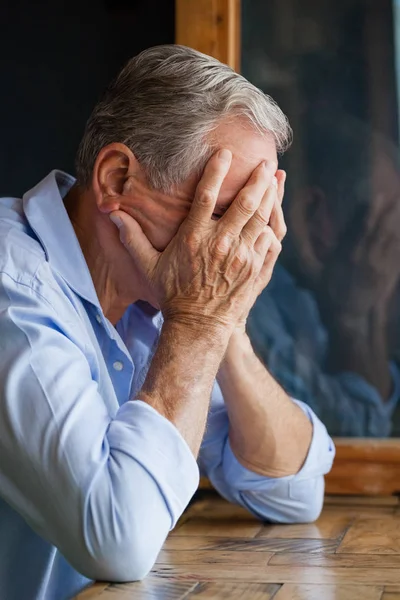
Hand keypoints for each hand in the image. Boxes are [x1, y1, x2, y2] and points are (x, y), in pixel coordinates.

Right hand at [110, 150, 277, 336]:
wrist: (199, 326)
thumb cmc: (173, 294)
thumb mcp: (149, 266)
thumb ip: (132, 238)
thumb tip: (112, 214)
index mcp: (194, 238)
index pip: (207, 196)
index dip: (216, 171)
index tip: (225, 153)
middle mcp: (221, 244)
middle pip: (244, 203)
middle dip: (256, 179)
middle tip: (264, 162)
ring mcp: (241, 256)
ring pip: (261, 218)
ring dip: (269, 196)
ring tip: (274, 179)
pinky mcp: (255, 269)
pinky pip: (270, 240)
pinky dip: (274, 224)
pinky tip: (276, 212)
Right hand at [318, 193, 399, 322]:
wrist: (347, 315)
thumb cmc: (327, 292)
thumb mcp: (312, 271)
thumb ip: (305, 250)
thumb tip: (292, 233)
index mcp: (345, 254)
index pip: (359, 227)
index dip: (368, 211)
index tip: (374, 197)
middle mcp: (363, 257)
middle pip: (378, 229)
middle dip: (387, 211)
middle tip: (395, 195)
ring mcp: (378, 266)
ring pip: (391, 238)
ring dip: (396, 221)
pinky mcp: (388, 274)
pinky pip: (397, 252)